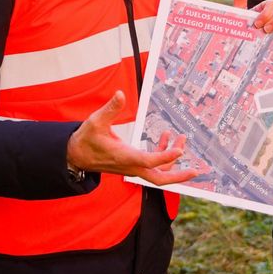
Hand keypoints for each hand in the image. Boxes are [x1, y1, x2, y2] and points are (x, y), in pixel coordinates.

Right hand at [66, 91, 198, 185]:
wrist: (77, 156)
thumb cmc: (86, 140)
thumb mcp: (95, 121)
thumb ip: (110, 109)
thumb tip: (120, 94)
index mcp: (123, 157)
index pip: (149, 160)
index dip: (165, 156)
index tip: (180, 150)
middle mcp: (131, 166)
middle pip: (158, 179)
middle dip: (178, 175)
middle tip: (195, 171)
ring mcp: (132, 168)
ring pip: (157, 172)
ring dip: (172, 159)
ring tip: (181, 140)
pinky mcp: (132, 165)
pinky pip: (152, 165)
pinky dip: (162, 155)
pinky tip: (165, 137)